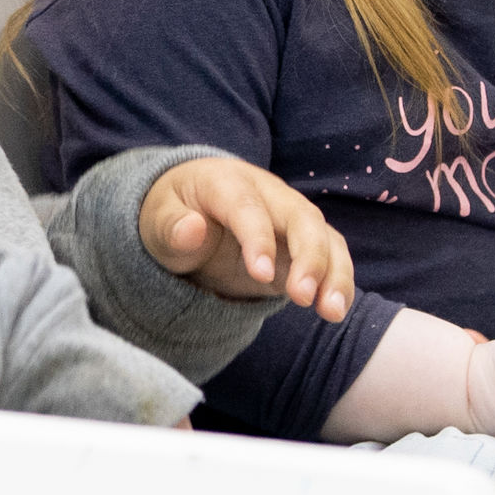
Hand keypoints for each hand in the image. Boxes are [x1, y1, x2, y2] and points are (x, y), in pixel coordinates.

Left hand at [140, 156, 354, 319]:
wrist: (190, 208)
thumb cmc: (173, 215)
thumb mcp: (157, 221)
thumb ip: (171, 227)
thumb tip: (191, 230)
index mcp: (227, 182)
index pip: (248, 207)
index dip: (258, 238)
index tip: (261, 273)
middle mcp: (267, 194)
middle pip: (300, 217)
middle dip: (309, 256)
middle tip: (303, 297)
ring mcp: (289, 216)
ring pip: (324, 235)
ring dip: (333, 273)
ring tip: (332, 312)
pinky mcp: (301, 242)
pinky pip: (329, 255)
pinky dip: (337, 280)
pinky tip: (335, 309)